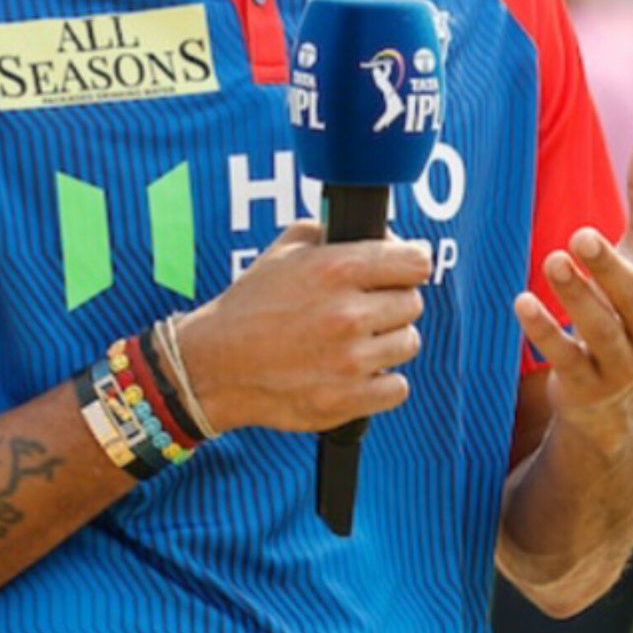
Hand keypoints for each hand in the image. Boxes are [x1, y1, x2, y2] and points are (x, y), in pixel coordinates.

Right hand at [175, 221, 429, 434]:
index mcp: (336, 268)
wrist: (216, 364)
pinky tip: (355, 371)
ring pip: (408, 343)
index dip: (410, 264)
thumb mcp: (284, 249)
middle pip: (413, 303)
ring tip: (355, 341)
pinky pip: (397, 386)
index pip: (415, 262)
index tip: (403, 271)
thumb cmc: (251, 304)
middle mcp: (347, 313)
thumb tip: (384, 236)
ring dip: (387, 341)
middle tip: (366, 309)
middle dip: (392, 303)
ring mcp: (349, 360)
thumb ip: (332, 232)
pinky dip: (381, 381)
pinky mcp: (347, 400)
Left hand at [515, 123, 632, 444]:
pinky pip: (565, 356)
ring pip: (602, 329)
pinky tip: (521, 302)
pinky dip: (544, 330)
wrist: (614, 399)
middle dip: (610, 267)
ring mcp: (623, 364)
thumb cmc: (629, 304)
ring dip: (577, 295)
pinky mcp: (586, 384)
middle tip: (581, 235)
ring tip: (552, 260)